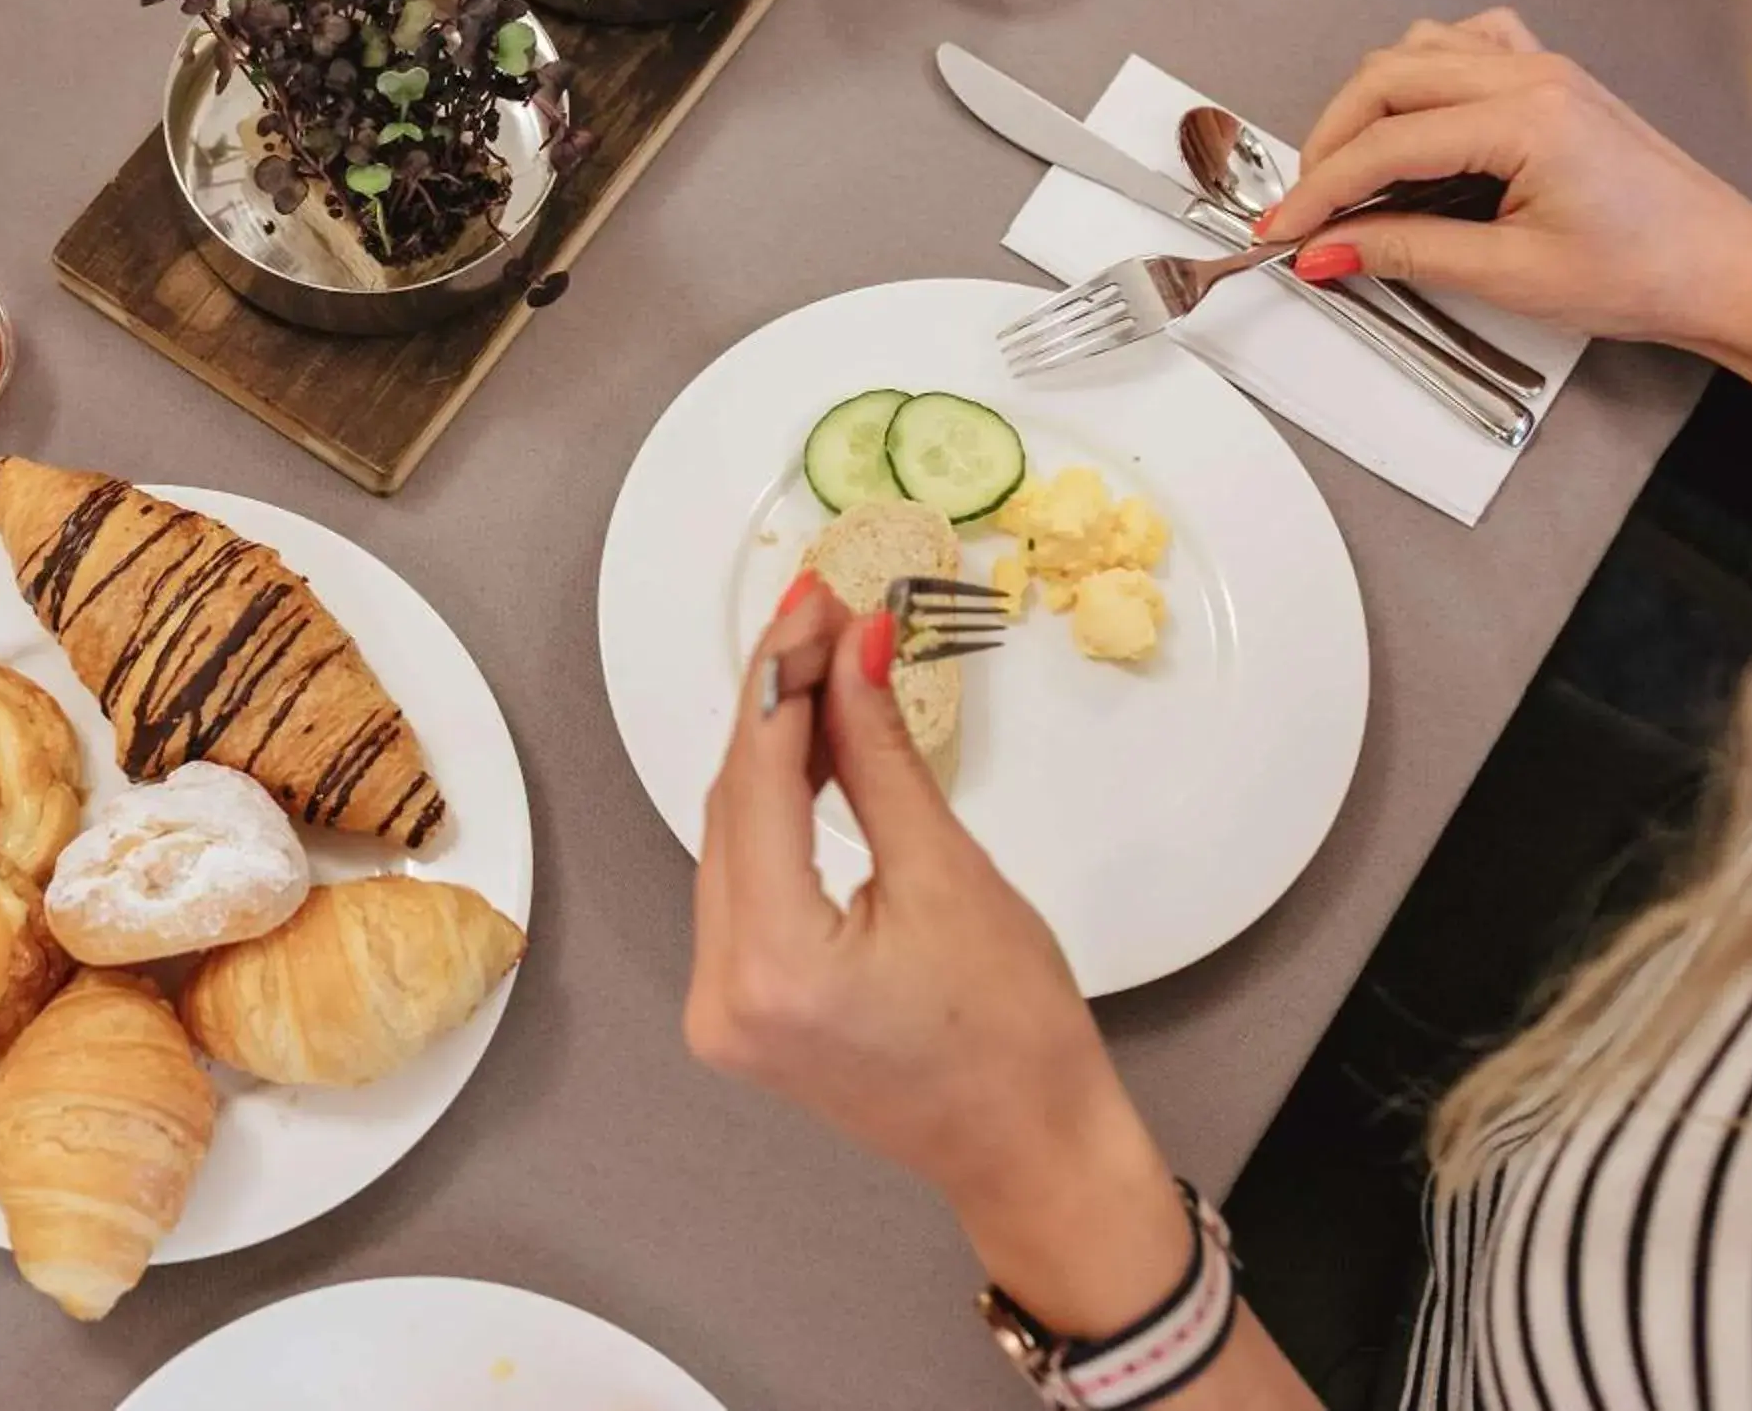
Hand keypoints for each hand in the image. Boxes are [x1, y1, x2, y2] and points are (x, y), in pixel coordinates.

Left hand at [686, 580, 1187, 1335]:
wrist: (1032, 1151)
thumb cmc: (1015, 1038)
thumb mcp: (951, 874)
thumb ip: (880, 755)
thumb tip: (851, 652)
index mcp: (774, 966)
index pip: (756, 781)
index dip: (781, 677)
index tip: (811, 601)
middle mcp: (722, 991)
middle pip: (733, 804)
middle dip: (777, 702)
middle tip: (823, 613)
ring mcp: (719, 1005)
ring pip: (731, 837)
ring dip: (772, 750)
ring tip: (820, 661)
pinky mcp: (737, 1005)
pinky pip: (742, 879)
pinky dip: (772, 812)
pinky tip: (804, 749)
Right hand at [1262, 9, 1751, 347]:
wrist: (1725, 272)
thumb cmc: (1647, 273)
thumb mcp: (1511, 276)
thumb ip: (1406, 252)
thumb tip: (1327, 248)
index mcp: (1527, 120)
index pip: (1386, 143)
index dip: (1320, 190)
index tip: (1282, 229)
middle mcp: (1532, 76)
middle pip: (1385, 79)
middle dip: (1329, 142)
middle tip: (1306, 205)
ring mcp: (1544, 68)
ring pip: (1416, 50)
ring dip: (1369, 104)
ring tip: (1352, 170)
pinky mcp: (1552, 79)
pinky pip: (1466, 44)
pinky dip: (1422, 73)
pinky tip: (1418, 122)